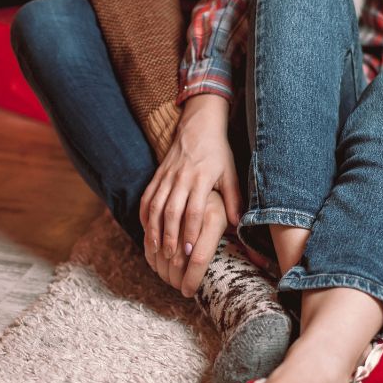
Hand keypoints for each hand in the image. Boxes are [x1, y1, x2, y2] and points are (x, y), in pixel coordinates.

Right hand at [139, 94, 241, 260]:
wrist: (198, 125)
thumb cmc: (218, 152)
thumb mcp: (230, 173)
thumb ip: (233, 199)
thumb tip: (238, 224)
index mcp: (201, 179)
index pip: (194, 210)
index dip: (191, 232)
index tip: (190, 252)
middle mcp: (181, 178)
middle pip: (172, 211)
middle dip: (170, 236)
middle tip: (171, 256)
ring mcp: (166, 176)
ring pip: (156, 206)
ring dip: (154, 229)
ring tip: (156, 249)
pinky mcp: (157, 174)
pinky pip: (147, 197)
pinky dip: (144, 215)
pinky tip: (146, 230)